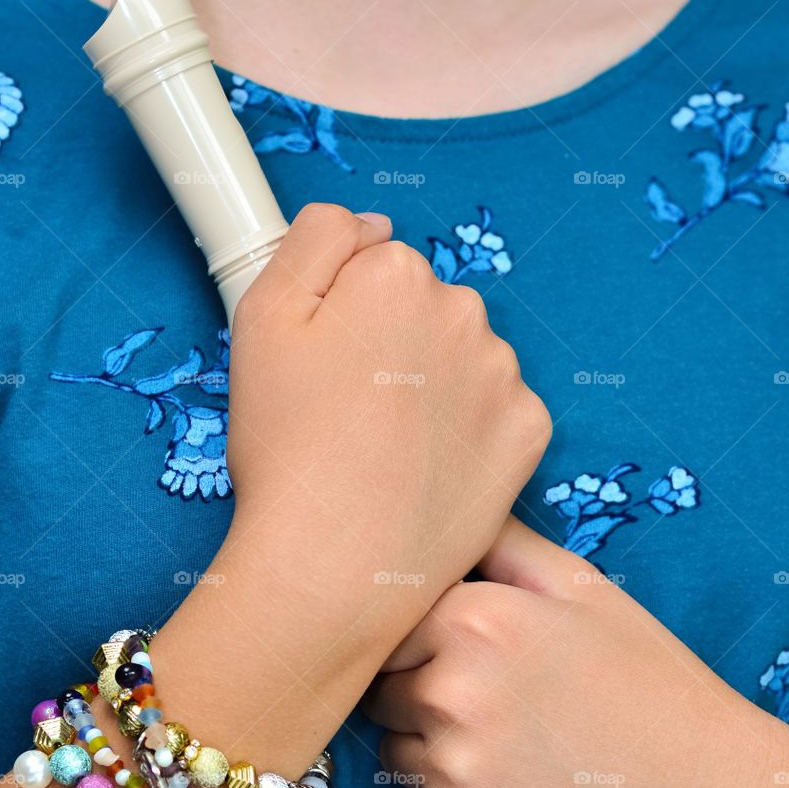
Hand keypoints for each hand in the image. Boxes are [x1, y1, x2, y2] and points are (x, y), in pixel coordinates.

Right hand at [222, 204, 550, 648]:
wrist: (335, 562)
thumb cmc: (286, 447)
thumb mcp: (259, 317)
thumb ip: (313, 239)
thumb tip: (369, 225)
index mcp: (395, 273)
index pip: (373, 266)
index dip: (340, 316)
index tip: (322, 366)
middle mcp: (463, 309)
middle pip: (424, 309)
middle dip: (392, 344)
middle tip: (346, 413)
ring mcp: (503, 373)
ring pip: (462, 360)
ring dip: (433, 386)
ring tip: (384, 451)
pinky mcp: (529, 432)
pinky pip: (496, 412)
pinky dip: (469, 432)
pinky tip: (427, 469)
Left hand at [361, 516, 788, 787]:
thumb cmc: (651, 685)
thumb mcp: (587, 590)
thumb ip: (504, 544)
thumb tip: (447, 515)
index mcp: (476, 620)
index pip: (389, 622)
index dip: (421, 637)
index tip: (457, 651)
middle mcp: (451, 691)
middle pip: (384, 685)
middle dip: (420, 689)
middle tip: (495, 703)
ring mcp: (453, 767)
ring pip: (396, 746)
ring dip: (433, 746)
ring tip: (513, 747)